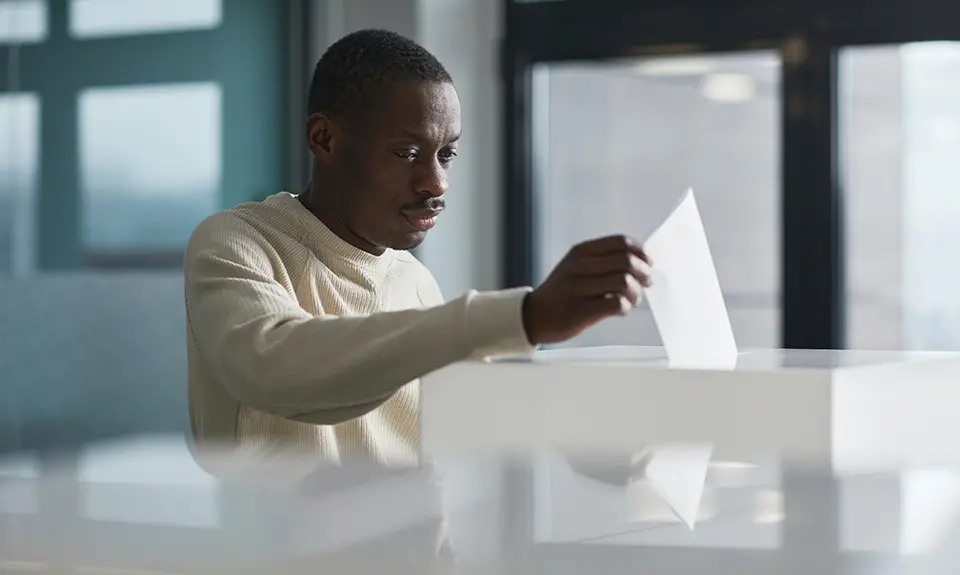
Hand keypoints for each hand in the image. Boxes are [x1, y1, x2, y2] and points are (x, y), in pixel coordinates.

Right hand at [522, 234, 651, 344]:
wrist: (533, 316)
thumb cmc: (561, 293)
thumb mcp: (575, 266)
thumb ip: (602, 261)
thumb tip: (639, 262)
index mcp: (580, 252)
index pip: (620, 242)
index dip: (640, 252)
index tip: (648, 263)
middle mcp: (579, 266)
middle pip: (626, 262)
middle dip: (643, 273)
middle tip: (646, 283)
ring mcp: (578, 288)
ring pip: (624, 282)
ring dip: (636, 292)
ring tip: (633, 299)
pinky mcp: (580, 311)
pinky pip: (616, 304)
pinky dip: (625, 307)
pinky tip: (620, 310)